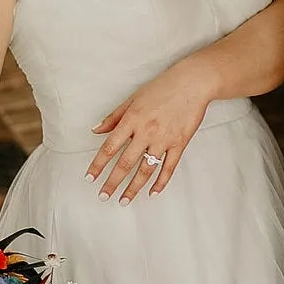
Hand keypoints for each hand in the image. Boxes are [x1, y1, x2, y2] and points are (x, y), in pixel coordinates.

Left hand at [88, 59, 215, 201]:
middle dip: (112, 182)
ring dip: (133, 187)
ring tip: (124, 200)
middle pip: (125, 163)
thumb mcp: (133, 98)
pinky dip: (161, 182)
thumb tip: (96, 130)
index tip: (90, 178)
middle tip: (103, 196)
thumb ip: (114, 117)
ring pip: (146, 170)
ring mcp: (164, 139)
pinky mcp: (179, 144)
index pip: (110, 147)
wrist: (192, 83)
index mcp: (132, 120)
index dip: (98, 164)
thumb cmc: (162, 88)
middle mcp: (146, 132)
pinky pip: (168, 167)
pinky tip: (152, 193)